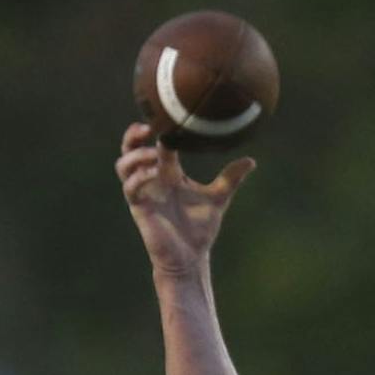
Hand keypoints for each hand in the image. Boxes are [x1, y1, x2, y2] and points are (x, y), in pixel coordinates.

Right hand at [114, 121, 256, 275]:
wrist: (192, 256)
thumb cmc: (200, 228)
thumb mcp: (218, 198)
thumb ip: (231, 178)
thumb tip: (251, 161)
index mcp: (168, 174)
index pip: (156, 146)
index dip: (158, 132)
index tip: (169, 118)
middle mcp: (151, 180)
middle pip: (130, 151)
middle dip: (132, 137)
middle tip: (145, 127)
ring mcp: (143, 193)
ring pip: (124, 167)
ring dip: (135, 156)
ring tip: (154, 153)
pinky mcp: (140, 209)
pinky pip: (131, 188)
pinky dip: (140, 178)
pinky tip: (155, 173)